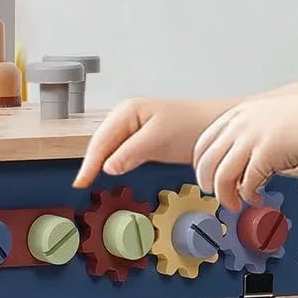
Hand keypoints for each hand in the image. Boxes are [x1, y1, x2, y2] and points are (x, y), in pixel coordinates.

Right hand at [73, 97, 221, 187]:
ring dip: (99, 164)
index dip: (89, 163)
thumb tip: (107, 168)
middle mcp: (126, 116)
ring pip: (108, 148)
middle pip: (100, 143)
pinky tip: (110, 173)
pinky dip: (113, 163)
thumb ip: (130, 153)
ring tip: (89, 182)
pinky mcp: (142, 139)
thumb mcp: (159, 140)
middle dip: (90, 163)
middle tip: (82, 186)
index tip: (81, 182)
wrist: (217, 126)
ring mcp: (133, 127)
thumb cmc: (192, 127)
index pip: (101, 140)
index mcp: (127, 111)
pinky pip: (120, 152)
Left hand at [192, 97, 297, 210]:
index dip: (200, 164)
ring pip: (222, 176)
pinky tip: (255, 198)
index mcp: (237, 116)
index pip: (204, 143)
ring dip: (225, 195)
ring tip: (233, 203)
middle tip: (214, 194)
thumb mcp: (264, 118)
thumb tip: (235, 158)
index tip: (204, 176)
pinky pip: (246, 184)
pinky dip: (247, 196)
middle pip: (207, 162)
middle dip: (207, 183)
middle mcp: (239, 127)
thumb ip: (247, 133)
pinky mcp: (263, 156)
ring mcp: (249, 140)